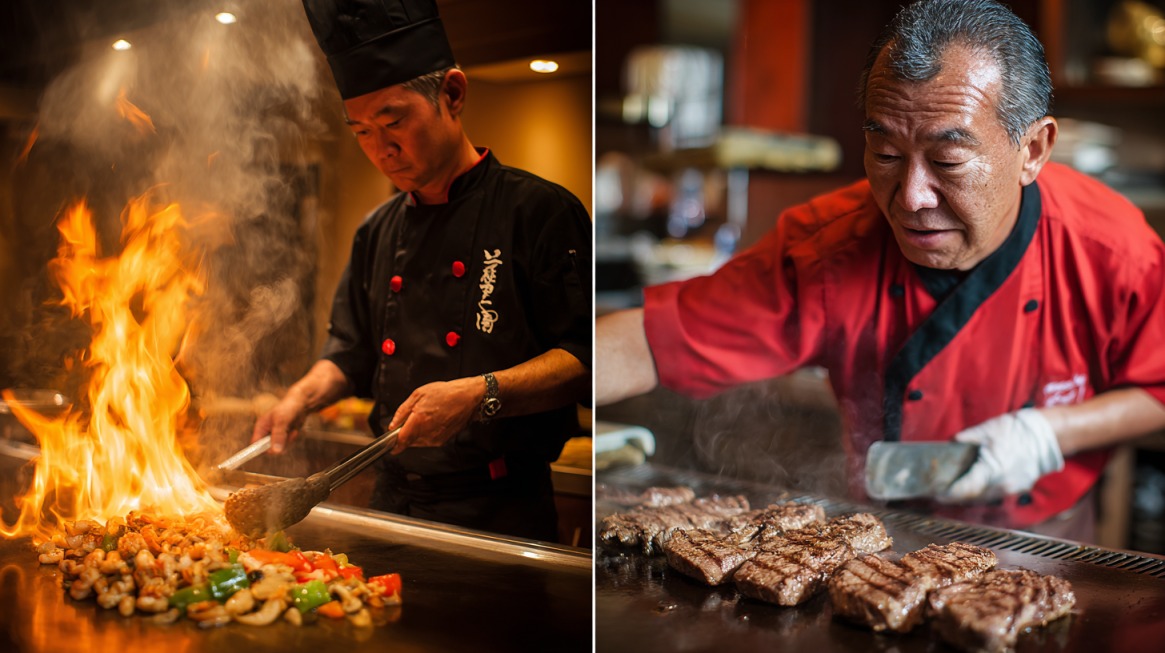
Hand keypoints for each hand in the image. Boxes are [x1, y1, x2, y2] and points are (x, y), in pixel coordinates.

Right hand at [252, 392, 309, 453]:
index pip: (254, 444)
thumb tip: (275, 451)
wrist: (301, 404)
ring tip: (293, 430)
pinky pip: (286, 446)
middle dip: (279, 444)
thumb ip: (278, 435)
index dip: (259, 450)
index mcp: (260, 427)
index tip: (271, 452)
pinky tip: (295, 430)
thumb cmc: (288, 409)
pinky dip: (292, 440)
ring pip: (279, 448)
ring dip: (288, 441)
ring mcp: (274, 436)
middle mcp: (266, 433)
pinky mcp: (283, 438)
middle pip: (268, 449)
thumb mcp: (282, 421)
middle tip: (288, 434)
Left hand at [388, 377, 483, 453]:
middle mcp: (427, 433)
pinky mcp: (443, 441)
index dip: (394, 445)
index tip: (391, 445)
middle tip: (412, 420)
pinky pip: (429, 441)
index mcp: (419, 420)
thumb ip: (402, 411)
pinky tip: (434, 421)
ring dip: (417, 434)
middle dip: (407, 434)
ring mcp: (436, 438)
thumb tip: (393, 424)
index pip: (401, 440)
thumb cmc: (446, 393)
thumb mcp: (418, 394)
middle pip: (409, 442)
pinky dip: (427, 434)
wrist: (468, 398)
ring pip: (419, 442)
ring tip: (427, 418)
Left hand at [942, 408, 1064, 501]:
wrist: (1046, 436)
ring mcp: (1013, 488)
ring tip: (953, 492)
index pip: (966, 488)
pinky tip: (974, 488)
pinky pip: (996, 495)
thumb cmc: (1015, 430)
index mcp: (992, 469)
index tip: (936, 494)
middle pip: (973, 497)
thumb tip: (951, 442)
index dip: (949, 494)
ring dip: (969, 497)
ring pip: (985, 498)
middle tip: (940, 493)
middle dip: (955, 497)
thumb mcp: (987, 430)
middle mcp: (1002, 484)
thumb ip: (967, 438)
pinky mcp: (1020, 488)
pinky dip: (983, 493)